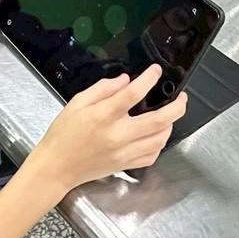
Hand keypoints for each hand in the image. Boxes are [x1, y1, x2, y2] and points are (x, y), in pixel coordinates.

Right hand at [29, 65, 188, 188]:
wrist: (56, 167)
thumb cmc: (63, 134)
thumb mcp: (77, 103)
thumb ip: (102, 89)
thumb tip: (125, 81)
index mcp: (103, 116)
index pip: (134, 94)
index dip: (149, 79)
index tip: (156, 71)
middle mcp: (117, 135)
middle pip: (158, 120)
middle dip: (177, 107)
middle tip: (182, 98)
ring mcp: (123, 152)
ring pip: (160, 139)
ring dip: (170, 125)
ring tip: (169, 115)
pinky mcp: (124, 165)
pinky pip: (151, 156)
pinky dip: (159, 144)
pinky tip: (156, 135)